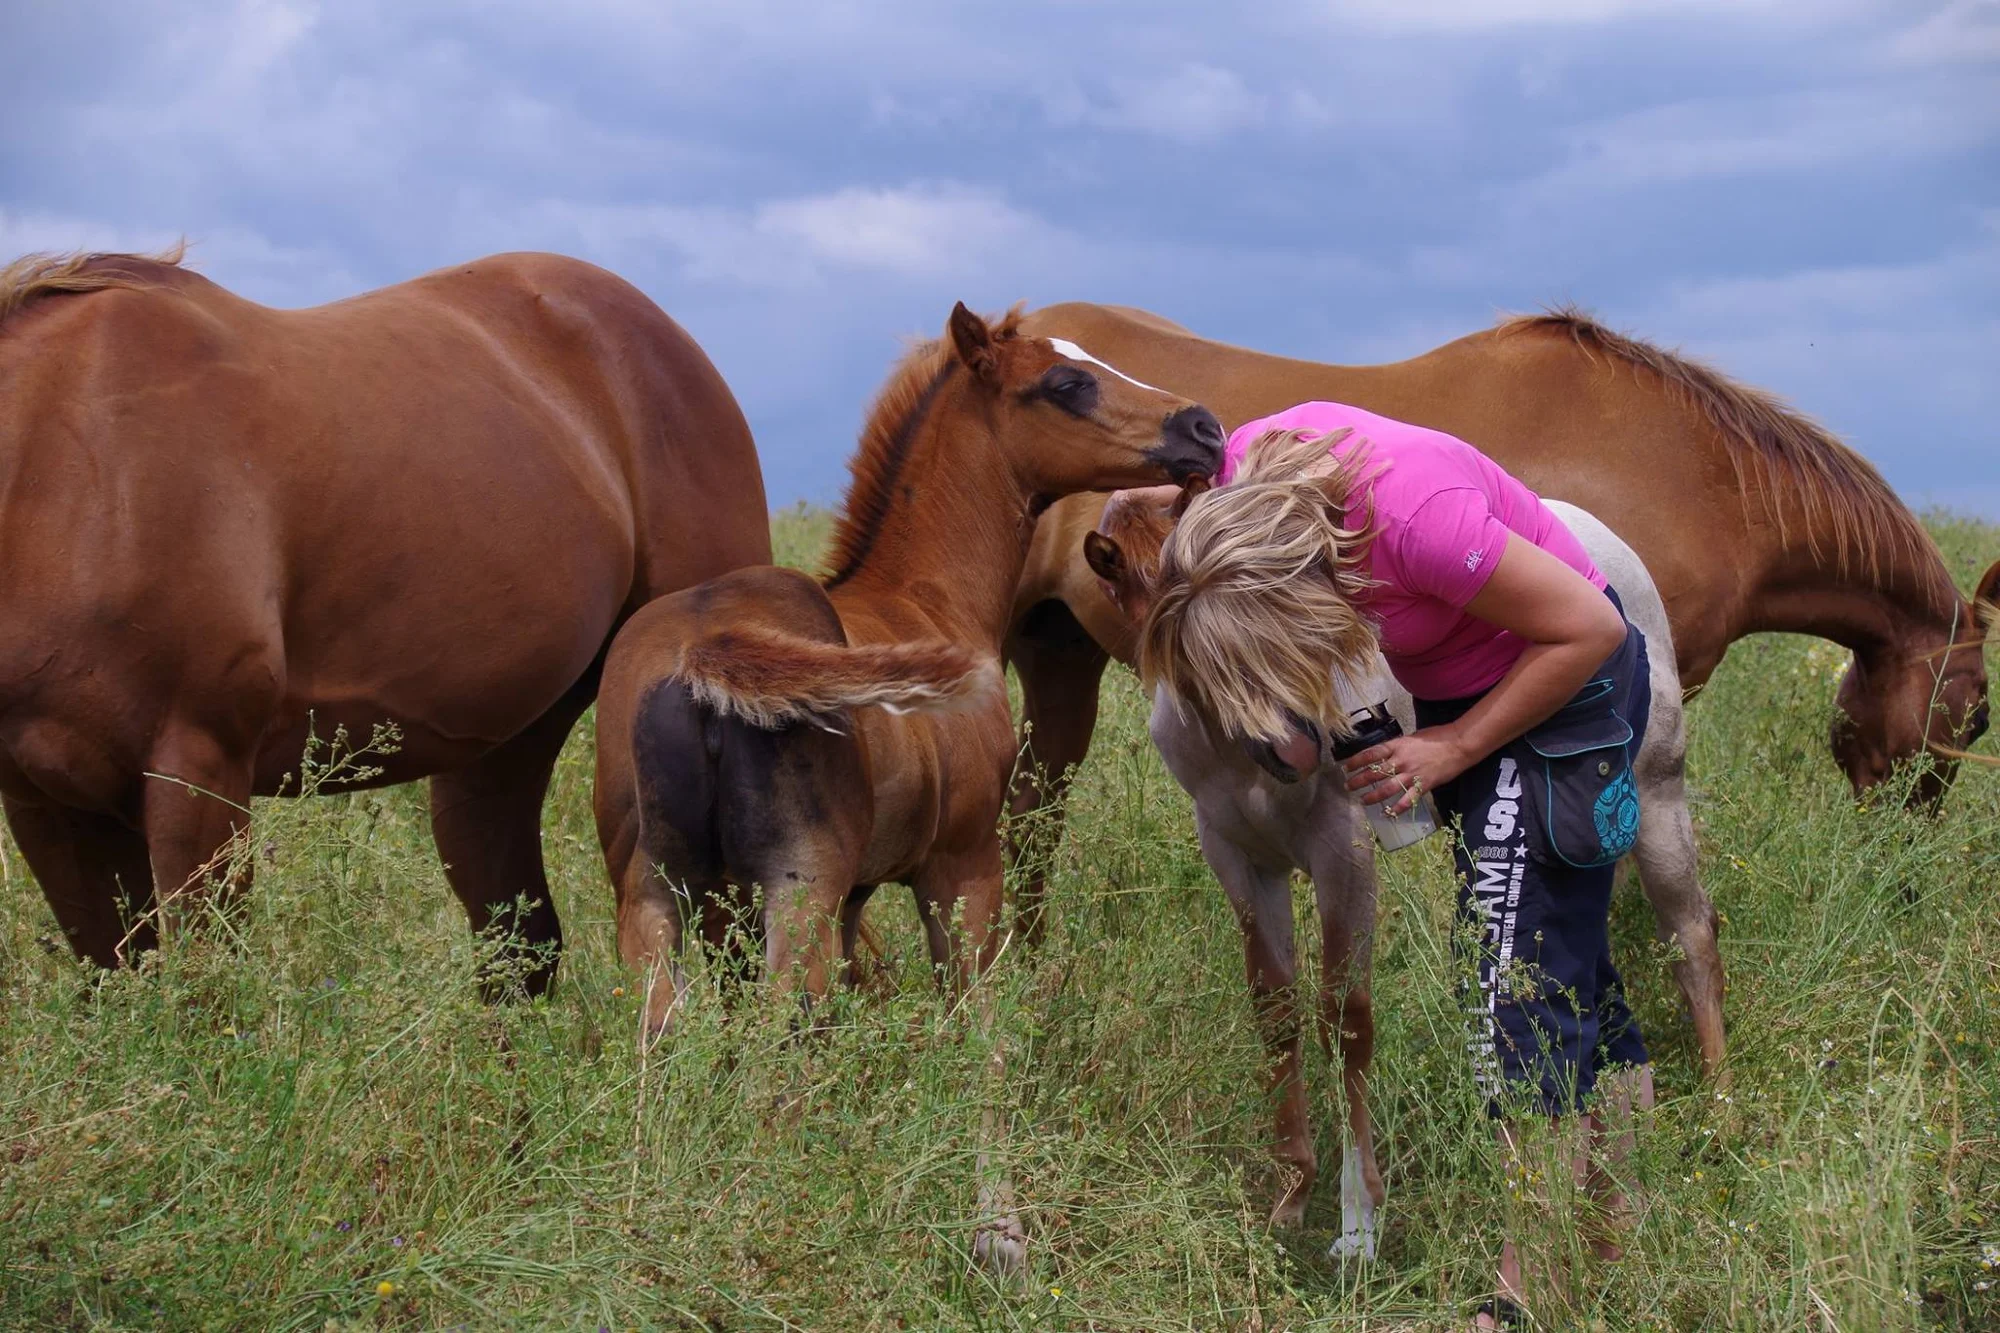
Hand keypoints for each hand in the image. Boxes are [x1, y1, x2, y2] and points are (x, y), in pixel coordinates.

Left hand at [1341, 726, 1472, 813]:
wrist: (1458, 745)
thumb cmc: (1436, 737)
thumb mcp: (1411, 738)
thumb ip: (1397, 748)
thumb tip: (1383, 755)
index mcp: (1397, 746)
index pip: (1370, 754)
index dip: (1355, 761)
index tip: (1345, 767)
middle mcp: (1401, 760)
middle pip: (1374, 773)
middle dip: (1358, 781)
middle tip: (1348, 787)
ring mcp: (1412, 774)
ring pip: (1387, 788)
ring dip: (1373, 796)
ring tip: (1363, 800)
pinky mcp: (1423, 785)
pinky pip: (1407, 800)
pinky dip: (1396, 809)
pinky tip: (1388, 814)